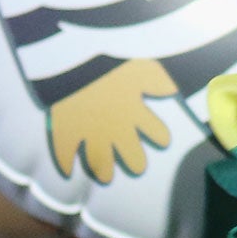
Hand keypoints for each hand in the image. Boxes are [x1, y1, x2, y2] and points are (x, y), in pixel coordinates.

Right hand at [47, 57, 175, 182]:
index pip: (156, 131)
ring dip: (104, 171)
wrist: (78, 60)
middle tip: (138, 168)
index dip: (161, 137)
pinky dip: (65, 164)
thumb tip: (172, 88)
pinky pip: (64, 153)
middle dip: (136, 162)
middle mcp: (116, 127)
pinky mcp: (66, 130)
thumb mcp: (141, 66)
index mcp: (135, 111)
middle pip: (132, 154)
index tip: (164, 141)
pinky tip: (67, 172)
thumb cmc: (112, 59)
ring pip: (100, 161)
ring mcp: (90, 132)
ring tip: (106, 177)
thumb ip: (156, 80)